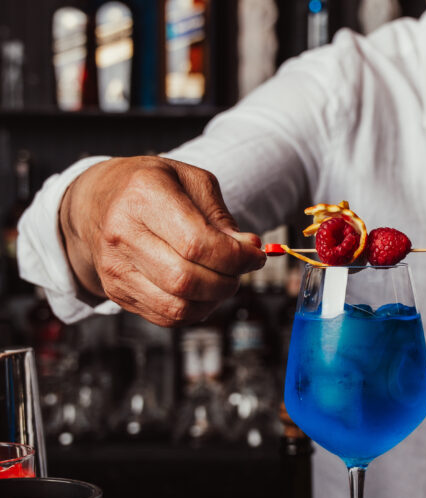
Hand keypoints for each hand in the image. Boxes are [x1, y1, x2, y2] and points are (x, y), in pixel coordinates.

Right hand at [59, 156, 266, 326]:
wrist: (98, 202)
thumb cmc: (151, 187)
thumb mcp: (191, 181)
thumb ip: (221, 216)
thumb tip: (247, 249)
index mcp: (144, 195)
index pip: (196, 242)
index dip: (235, 256)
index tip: (255, 255)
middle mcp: (122, 233)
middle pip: (186, 279)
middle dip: (227, 281)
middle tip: (240, 268)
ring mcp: (115, 267)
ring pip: (177, 307)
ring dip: (213, 299)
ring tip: (222, 278)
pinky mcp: (115, 291)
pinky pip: (166, 317)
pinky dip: (195, 309)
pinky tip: (202, 290)